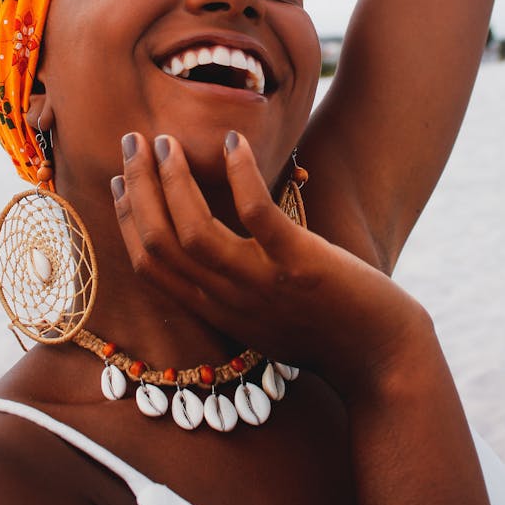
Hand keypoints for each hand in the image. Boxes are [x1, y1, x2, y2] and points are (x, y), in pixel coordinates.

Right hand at [112, 131, 430, 394]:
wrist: (383, 363)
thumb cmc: (326, 333)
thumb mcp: (262, 317)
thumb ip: (231, 288)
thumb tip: (210, 245)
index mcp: (215, 311)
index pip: (149, 266)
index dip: (128, 220)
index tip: (121, 182)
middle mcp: (228, 301)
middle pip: (160, 244)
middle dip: (139, 189)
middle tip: (133, 143)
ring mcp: (262, 284)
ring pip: (194, 232)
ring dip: (173, 182)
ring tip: (168, 141)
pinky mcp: (300, 265)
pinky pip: (257, 215)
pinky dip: (240, 176)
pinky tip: (233, 142)